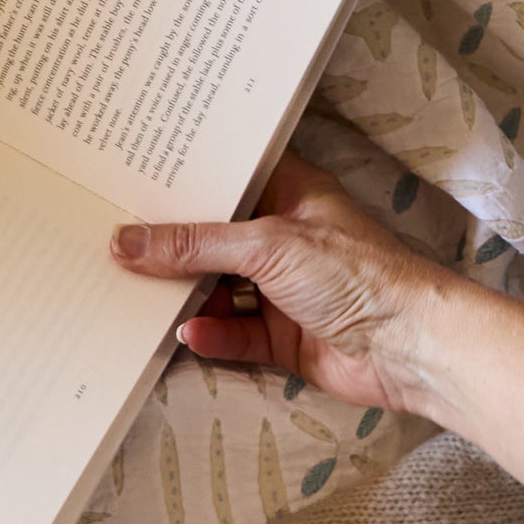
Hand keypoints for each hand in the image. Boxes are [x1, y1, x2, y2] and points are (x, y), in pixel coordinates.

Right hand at [109, 152, 463, 419]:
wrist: (409, 346)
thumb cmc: (353, 273)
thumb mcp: (266, 245)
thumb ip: (194, 244)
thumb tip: (126, 241)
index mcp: (288, 194)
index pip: (227, 179)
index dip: (184, 179)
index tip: (129, 177)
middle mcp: (282, 238)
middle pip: (214, 238)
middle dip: (171, 244)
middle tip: (114, 239)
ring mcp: (282, 290)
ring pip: (218, 289)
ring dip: (183, 294)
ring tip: (131, 291)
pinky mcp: (282, 337)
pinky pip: (233, 334)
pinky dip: (209, 336)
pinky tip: (185, 334)